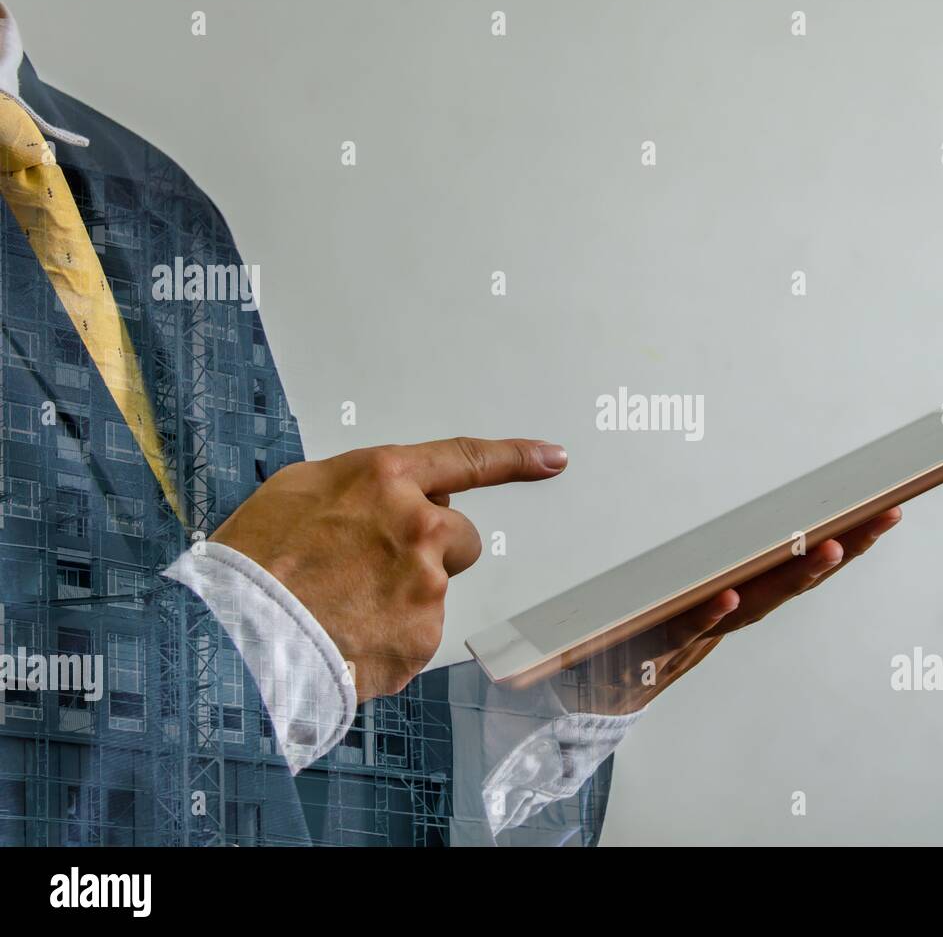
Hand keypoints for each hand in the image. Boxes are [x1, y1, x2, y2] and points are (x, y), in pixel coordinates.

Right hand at [210, 437, 567, 703]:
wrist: (237, 633)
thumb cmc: (254, 562)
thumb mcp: (299, 491)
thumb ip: (360, 491)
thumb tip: (383, 503)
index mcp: (385, 478)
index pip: (466, 459)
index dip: (515, 457)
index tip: (551, 458)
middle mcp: (418, 526)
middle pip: (458, 538)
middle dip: (430, 552)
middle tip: (370, 569)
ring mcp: (425, 585)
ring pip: (433, 591)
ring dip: (402, 598)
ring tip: (342, 606)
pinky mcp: (422, 638)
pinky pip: (415, 635)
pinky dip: (388, 639)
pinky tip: (347, 635)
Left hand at [566, 507, 901, 715]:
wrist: (615, 676)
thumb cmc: (658, 613)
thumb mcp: (691, 569)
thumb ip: (716, 534)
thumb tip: (748, 469)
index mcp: (749, 587)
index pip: (807, 556)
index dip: (851, 534)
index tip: (890, 506)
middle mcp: (740, 607)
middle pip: (799, 576)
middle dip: (844, 547)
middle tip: (881, 516)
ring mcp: (709, 625)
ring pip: (760, 600)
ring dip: (797, 576)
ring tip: (830, 546)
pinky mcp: (664, 639)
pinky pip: (688, 625)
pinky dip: (710, 613)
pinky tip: (729, 596)